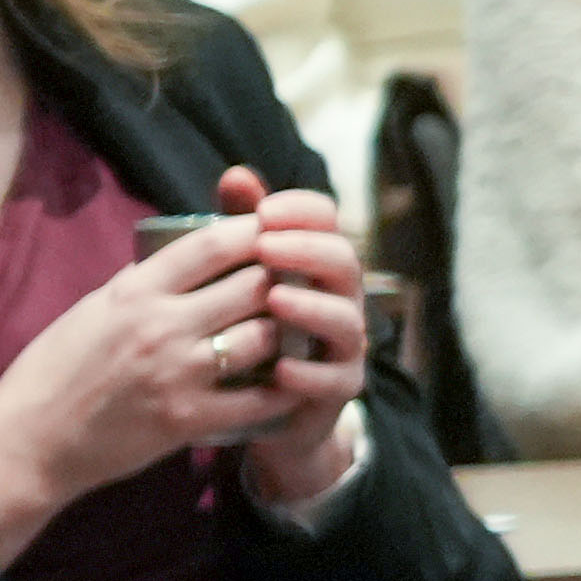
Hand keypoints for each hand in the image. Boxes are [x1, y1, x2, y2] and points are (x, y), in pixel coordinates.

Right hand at [0, 200, 305, 563]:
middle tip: (298, 282)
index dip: (256, 231)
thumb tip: (183, 252)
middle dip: (283, 279)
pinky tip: (291, 380)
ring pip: (264, 336)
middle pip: (253, 285)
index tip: (278, 229)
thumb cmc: (55, 370)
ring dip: (285, 332)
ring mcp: (178, 373)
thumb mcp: (93, 309)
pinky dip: (283, 387)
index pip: (212, 244)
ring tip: (294, 329)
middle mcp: (160, 326)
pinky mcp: (189, 419)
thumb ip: (141, 282)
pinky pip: (260, 398)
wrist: (28, 440)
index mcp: (134, 292)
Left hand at [207, 170, 367, 507]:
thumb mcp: (235, 276)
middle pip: (345, 262)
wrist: (256, 405)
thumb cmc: (244, 327)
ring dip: (312, 307)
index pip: (326, 221)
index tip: (263, 211)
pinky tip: (282, 368)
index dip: (301, 211)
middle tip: (266, 246)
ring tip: (275, 299)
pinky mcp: (337, 390)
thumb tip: (235, 175)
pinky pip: (335, 380)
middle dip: (307, 251)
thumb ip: (236, 229)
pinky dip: (311, 373)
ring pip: (346, 321)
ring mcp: (343, 345)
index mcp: (314, 262)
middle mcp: (339, 298)